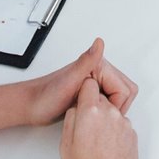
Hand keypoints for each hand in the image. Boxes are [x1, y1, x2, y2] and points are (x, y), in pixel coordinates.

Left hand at [0, 38, 137, 131]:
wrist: (32, 106)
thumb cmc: (46, 96)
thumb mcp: (69, 80)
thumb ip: (86, 61)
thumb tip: (99, 43)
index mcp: (98, 65)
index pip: (125, 89)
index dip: (114, 104)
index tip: (96, 108)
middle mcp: (99, 72)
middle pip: (126, 94)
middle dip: (114, 107)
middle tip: (94, 111)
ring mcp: (97, 84)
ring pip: (119, 101)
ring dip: (109, 111)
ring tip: (90, 113)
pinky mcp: (93, 95)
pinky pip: (110, 106)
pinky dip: (103, 114)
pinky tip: (89, 116)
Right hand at [60, 76, 138, 158]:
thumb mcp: (65, 146)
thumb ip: (71, 119)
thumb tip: (76, 108)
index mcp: (91, 113)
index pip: (89, 83)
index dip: (82, 90)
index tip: (79, 99)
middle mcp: (111, 114)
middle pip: (101, 98)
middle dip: (92, 108)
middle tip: (84, 128)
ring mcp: (124, 125)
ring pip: (111, 113)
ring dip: (104, 121)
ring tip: (95, 144)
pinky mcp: (132, 136)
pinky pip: (120, 126)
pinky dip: (113, 133)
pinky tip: (105, 150)